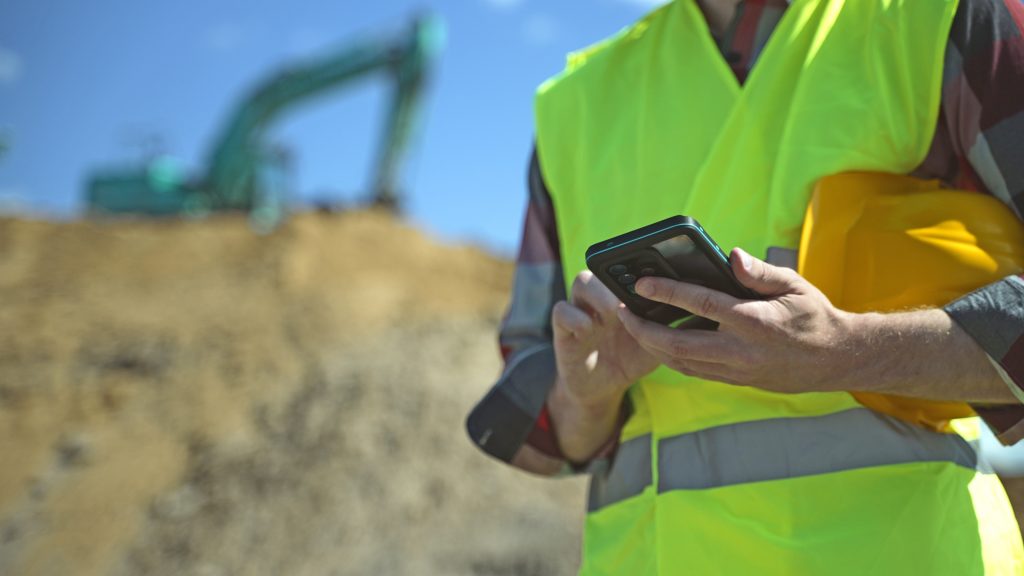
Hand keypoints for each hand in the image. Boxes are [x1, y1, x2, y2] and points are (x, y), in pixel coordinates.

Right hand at [552, 270, 658, 408]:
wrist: (604, 387)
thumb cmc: (633, 358)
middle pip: (603, 267)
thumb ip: (670, 324)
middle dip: (620, 279)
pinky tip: (590, 332)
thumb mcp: (657, 341)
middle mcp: (601, 297)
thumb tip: (696, 308)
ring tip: (612, 315)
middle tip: (634, 299)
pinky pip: (561, 311)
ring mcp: (580, 310)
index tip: (656, 281)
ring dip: (599, 295)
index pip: (629, 267)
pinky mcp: (563, 329)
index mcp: (624, 294)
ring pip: (581, 280)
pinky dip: (576, 318)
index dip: (640, 268)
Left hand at [617, 248, 853, 393]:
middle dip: (642, 328)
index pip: (700, 304)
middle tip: (621, 310)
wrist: (836, 360)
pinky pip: (693, 371)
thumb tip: (731, 255)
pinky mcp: (735, 381)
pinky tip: (659, 341)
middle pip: (676, 344)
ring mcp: (736, 370)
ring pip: (680, 362)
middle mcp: (740, 350)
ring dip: (651, 345)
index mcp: (753, 321)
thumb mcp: (794, 285)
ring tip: (633, 324)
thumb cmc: (814, 315)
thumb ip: (759, 271)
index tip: (641, 282)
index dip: (667, 292)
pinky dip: (671, 356)